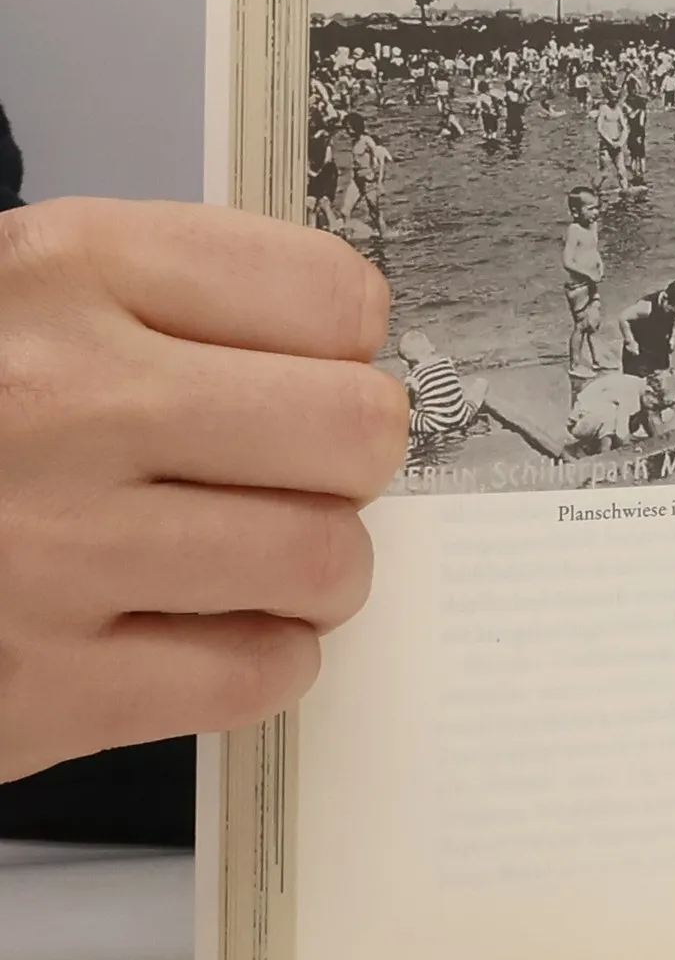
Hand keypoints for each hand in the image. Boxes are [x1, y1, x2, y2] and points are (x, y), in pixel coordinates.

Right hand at [0, 201, 407, 781]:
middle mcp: (63, 401)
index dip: (342, 349)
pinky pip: (257, 673)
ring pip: (325, 559)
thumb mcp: (23, 302)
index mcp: (67, 273)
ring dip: (316, 571)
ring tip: (252, 560)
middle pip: (355, 431)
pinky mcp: (44, 686)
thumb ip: (176, 306)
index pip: (333, 298)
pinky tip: (203, 630)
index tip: (310, 374)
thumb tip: (350, 352)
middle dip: (347, 462)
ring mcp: (53, 548)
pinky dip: (263, 661)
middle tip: (297, 475)